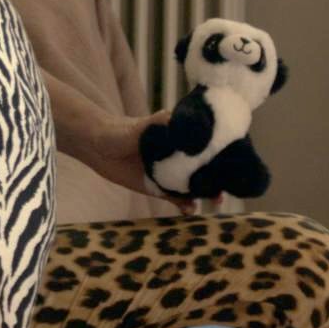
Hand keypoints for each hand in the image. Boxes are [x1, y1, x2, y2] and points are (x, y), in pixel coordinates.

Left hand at [84, 113, 219, 214]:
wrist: (97, 147)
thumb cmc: (119, 131)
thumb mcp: (138, 128)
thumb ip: (154, 125)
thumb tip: (169, 117)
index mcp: (177, 138)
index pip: (203, 147)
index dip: (218, 156)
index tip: (230, 164)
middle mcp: (177, 156)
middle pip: (203, 169)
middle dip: (217, 179)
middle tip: (223, 191)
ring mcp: (169, 173)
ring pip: (193, 185)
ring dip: (205, 194)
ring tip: (213, 202)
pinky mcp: (159, 188)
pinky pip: (177, 199)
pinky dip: (186, 205)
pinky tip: (190, 210)